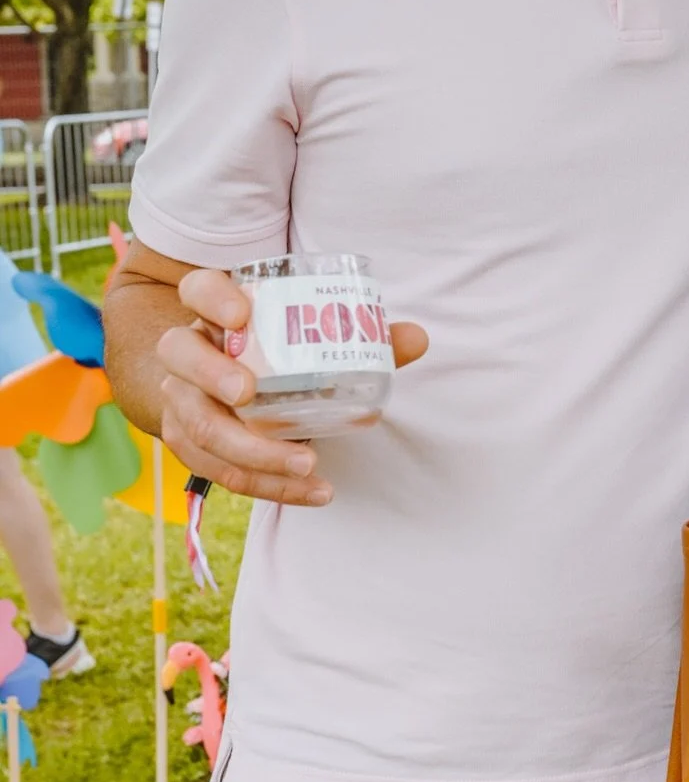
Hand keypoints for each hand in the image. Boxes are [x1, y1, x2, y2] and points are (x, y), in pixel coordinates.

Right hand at [155, 268, 428, 505]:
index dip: (212, 297)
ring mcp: (183, 399)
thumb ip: (363, 337)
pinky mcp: (190, 445)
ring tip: (306, 463)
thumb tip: (416, 338)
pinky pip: (220, 471)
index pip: (197, 289)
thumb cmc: (280, 354)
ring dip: (249, 450)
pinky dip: (269, 486)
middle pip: (179, 354)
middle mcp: (188, 352)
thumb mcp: (311, 340)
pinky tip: (314, 492)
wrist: (227, 389)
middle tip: (248, 393)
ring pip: (198, 425)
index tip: (241, 313)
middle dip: (210, 375)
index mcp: (216, 313)